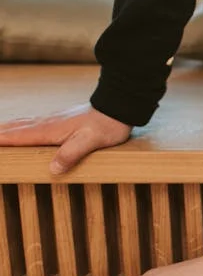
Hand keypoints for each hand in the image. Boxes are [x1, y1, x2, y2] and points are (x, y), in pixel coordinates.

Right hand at [0, 104, 132, 174]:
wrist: (118, 106)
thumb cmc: (106, 125)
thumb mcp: (90, 141)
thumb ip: (71, 153)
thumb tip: (52, 169)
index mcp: (50, 131)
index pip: (18, 136)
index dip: (1, 141)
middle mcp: (48, 124)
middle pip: (16, 128)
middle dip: (0, 133)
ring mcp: (54, 120)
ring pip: (24, 124)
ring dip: (7, 128)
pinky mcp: (62, 120)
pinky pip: (34, 123)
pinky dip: (21, 126)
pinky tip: (23, 126)